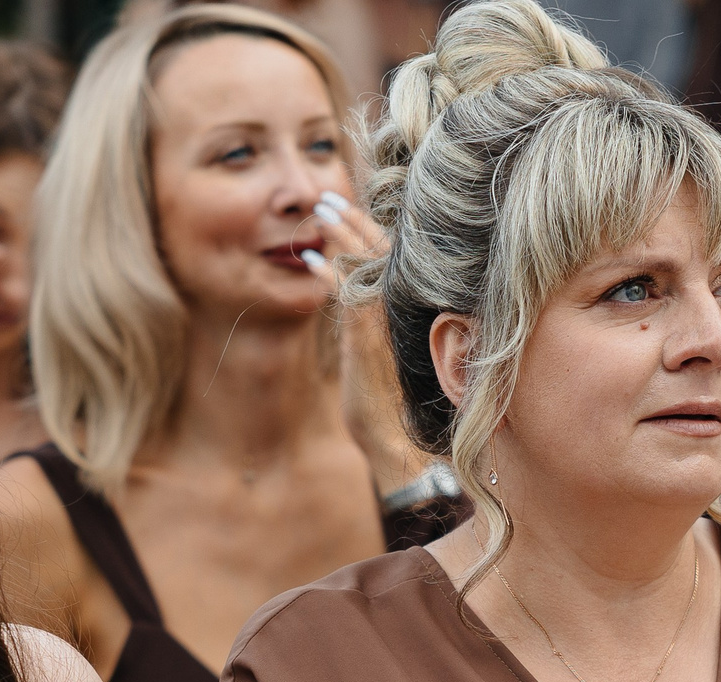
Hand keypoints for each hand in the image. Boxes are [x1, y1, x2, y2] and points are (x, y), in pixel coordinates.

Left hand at [304, 192, 420, 492]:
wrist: (400, 443)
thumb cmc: (394, 407)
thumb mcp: (387, 359)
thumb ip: (376, 327)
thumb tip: (357, 304)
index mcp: (410, 310)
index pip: (394, 257)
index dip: (373, 229)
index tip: (353, 208)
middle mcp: (402, 310)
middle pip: (381, 250)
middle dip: (354, 220)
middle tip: (330, 199)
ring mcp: (387, 322)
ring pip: (365, 265)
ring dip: (340, 236)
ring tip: (319, 215)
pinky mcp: (368, 339)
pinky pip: (349, 295)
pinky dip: (329, 274)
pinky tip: (310, 259)